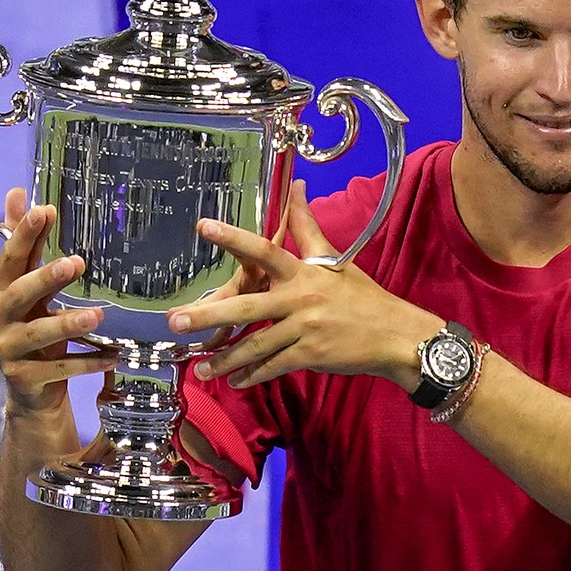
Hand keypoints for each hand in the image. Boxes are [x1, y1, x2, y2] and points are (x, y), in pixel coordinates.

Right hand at [0, 188, 117, 413]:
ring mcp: (8, 350)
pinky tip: (113, 356)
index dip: (23, 235)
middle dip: (44, 278)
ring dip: (67, 323)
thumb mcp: (31, 285)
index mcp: (0, 291)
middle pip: (17, 295)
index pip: (9, 258)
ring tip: (99, 315)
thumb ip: (25, 244)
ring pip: (37, 334)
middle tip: (77, 263)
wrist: (32, 389)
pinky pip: (57, 369)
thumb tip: (17, 192)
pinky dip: (86, 362)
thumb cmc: (36, 325)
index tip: (45, 210)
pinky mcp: (24, 379)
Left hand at [166, 180, 434, 389]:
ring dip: (225, 359)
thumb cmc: (361, 296)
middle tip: (175, 321)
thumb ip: (308, 227)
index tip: (203, 226)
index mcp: (304, 272)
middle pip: (247, 307)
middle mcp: (301, 297)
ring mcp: (306, 328)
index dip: (234, 238)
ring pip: (256, 345)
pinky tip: (236, 382)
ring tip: (201, 370)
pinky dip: (253, 376)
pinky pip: (274, 366)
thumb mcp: (334, 260)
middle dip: (209, 316)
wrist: (394, 335)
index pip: (265, 250)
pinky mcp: (312, 355)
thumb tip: (298, 188)